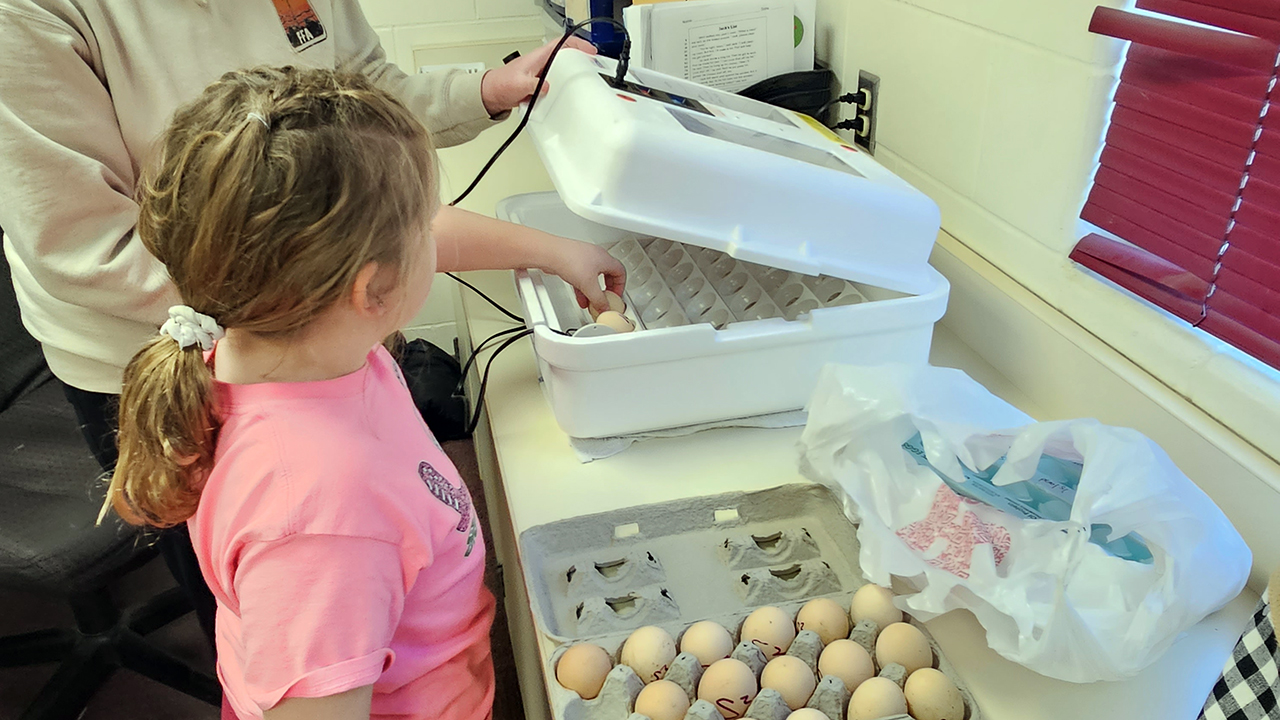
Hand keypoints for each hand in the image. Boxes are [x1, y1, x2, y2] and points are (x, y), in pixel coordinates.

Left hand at [480, 36, 597, 116]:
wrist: (492, 94)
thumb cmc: (501, 84)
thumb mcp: (519, 85)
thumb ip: (534, 86)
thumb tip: (548, 87)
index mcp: (539, 56)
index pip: (562, 44)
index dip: (578, 44)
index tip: (590, 51)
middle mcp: (541, 62)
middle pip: (566, 56)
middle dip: (580, 59)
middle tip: (593, 66)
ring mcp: (541, 72)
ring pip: (562, 69)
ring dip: (572, 74)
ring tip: (584, 80)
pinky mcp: (540, 83)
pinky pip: (556, 82)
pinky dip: (563, 85)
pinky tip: (567, 92)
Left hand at [548, 239, 625, 314]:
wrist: (550, 254)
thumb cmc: (569, 260)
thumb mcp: (589, 286)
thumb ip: (599, 300)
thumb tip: (604, 307)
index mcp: (605, 258)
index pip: (620, 272)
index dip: (620, 286)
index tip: (616, 297)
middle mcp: (596, 256)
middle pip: (607, 275)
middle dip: (606, 290)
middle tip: (605, 299)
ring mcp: (583, 258)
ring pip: (593, 277)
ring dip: (593, 291)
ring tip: (591, 302)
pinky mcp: (572, 261)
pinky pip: (582, 276)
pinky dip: (583, 288)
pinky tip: (580, 297)